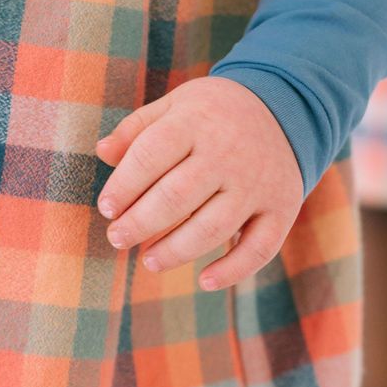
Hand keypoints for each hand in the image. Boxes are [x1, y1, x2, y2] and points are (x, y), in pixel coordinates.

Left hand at [94, 76, 303, 288]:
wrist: (286, 107)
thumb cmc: (213, 114)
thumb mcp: (175, 105)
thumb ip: (137, 128)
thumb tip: (101, 152)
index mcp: (196, 122)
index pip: (151, 155)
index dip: (124, 186)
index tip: (106, 209)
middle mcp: (229, 154)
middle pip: (177, 196)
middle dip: (140, 223)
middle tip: (117, 238)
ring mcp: (258, 184)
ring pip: (213, 227)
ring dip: (175, 251)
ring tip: (148, 261)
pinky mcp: (282, 209)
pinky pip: (260, 247)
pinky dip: (233, 270)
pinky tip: (204, 281)